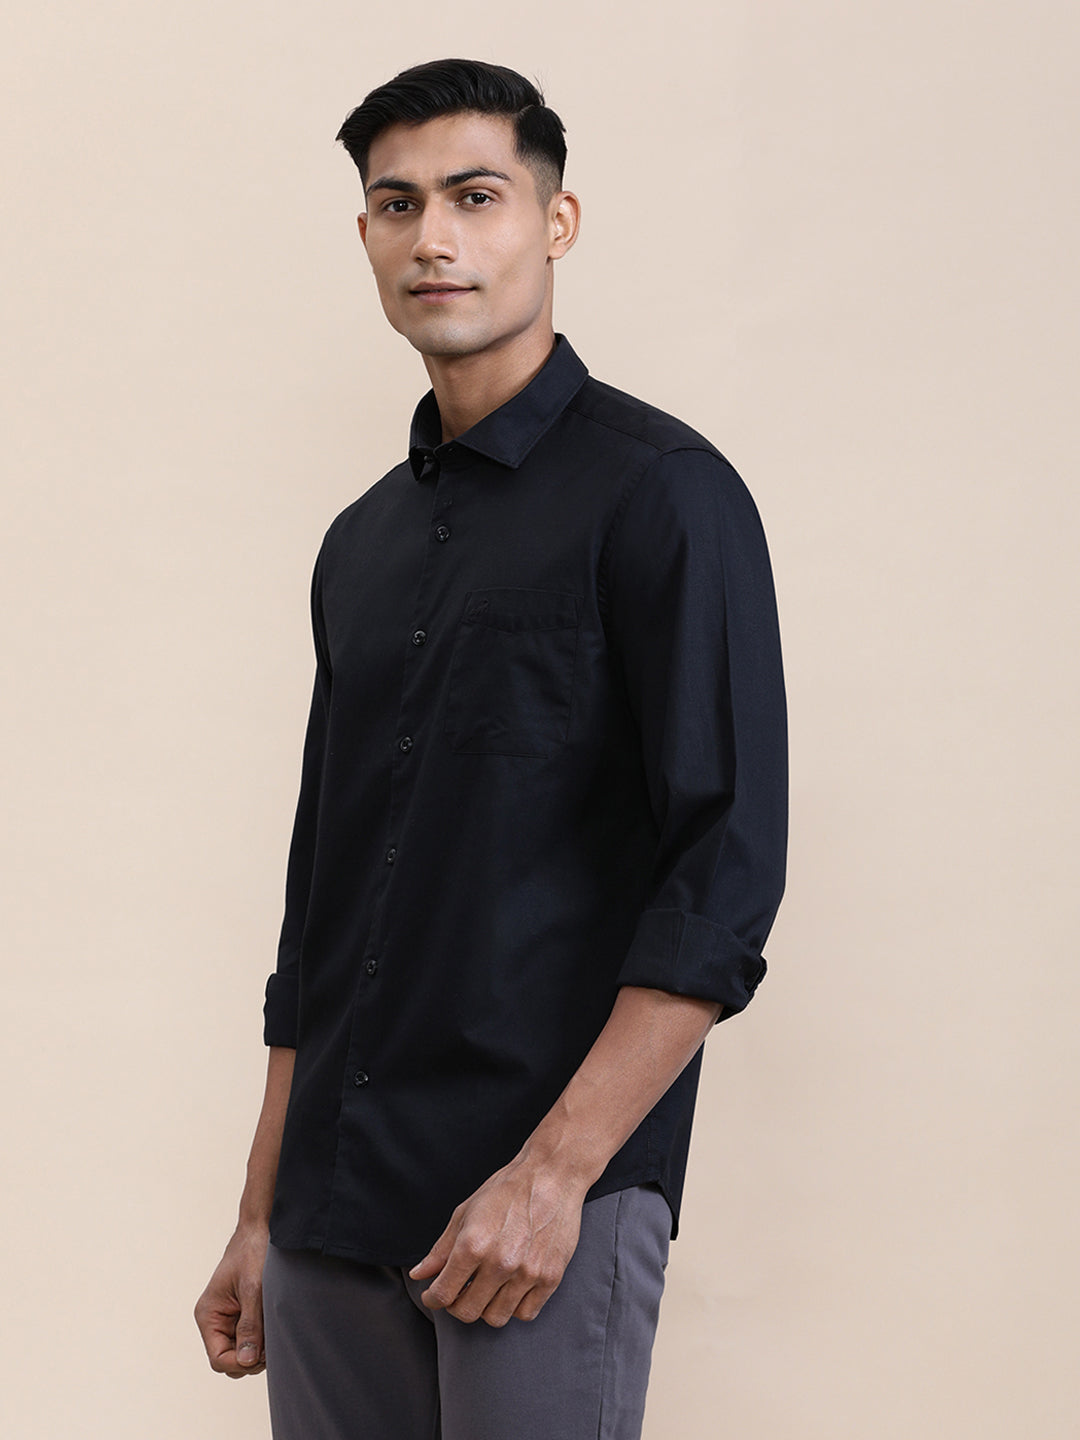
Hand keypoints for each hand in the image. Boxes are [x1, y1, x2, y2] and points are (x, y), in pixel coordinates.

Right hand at [194, 1222, 269, 1377]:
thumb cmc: (253, 1252)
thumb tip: (245, 1361)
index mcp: (208, 1315)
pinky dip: (263, 1337)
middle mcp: (215, 1320)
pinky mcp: (242, 1315)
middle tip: (272, 1341)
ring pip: (242, 1352)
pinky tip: (273, 1322)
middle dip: (251, 1357)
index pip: (219, 1359)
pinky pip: (250, 1338)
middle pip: (230, 1360)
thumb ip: (250, 1325)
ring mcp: (229, 1319)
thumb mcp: (253, 1289)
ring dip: (259, 1347)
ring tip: (273, 1327)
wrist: (261, 1228)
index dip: (240, 1362)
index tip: (262, 1352)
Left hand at [409, 1158, 587, 1327]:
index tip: (434, 1295)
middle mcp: (500, 1263)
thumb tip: (418, 1275)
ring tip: (486, 1288)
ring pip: (496, 1318)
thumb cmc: (507, 1190)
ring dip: (485, 1307)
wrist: (551, 1176)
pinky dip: (514, 1306)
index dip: (433, 1298)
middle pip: (467, 1312)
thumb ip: (441, 1249)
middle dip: (456, 1305)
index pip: (443, 1294)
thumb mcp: (465, 1212)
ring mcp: (527, 1273)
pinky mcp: (550, 1277)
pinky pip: (525, 1313)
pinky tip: (510, 1288)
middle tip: (459, 1291)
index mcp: (473, 1244)